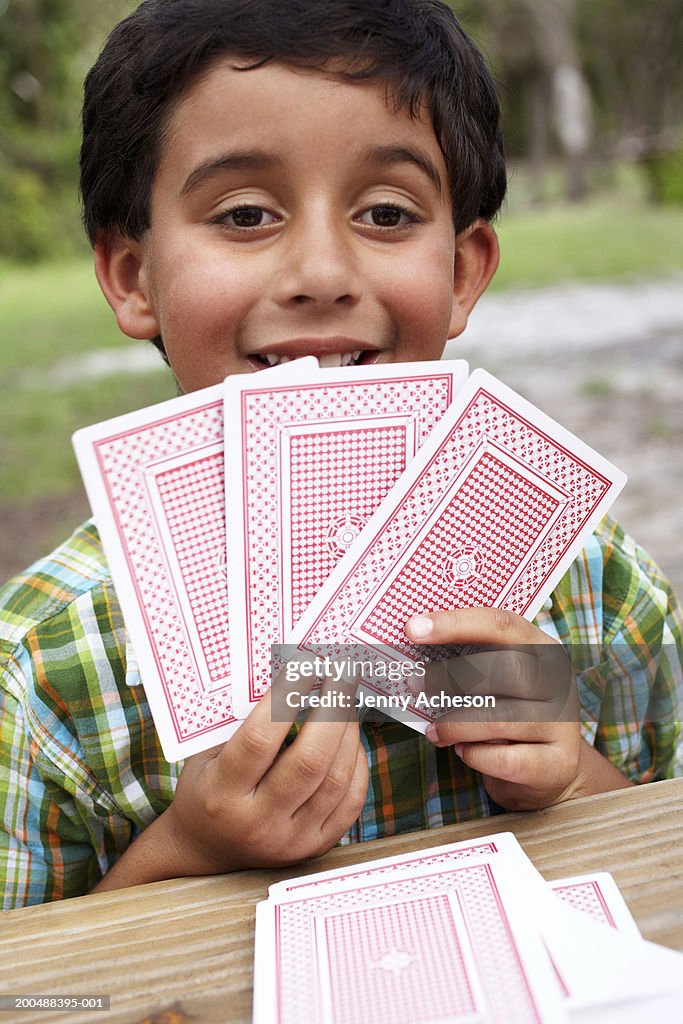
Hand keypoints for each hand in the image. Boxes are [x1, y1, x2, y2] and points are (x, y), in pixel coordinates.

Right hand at [162, 669, 367, 875]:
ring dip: (348, 732)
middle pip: (309, 762)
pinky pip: (350, 801)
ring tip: (346, 700)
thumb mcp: (205, 754)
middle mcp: (259, 822)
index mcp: (223, 795)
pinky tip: (350, 738)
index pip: (259, 740)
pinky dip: (356, 763)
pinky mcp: (316, 847)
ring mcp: (291, 840)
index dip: (285, 698)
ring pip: (336, 779)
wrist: (206, 850)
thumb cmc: (206, 787)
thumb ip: (239, 721)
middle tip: (341, 675)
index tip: (304, 665)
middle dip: (332, 710)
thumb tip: (289, 674)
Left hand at [405, 607, 584, 810]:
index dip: (454, 624)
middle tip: (416, 684)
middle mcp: (558, 680)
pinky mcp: (558, 762)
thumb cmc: (508, 712)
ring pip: (499, 719)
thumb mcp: (497, 680)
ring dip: (455, 725)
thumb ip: (469, 660)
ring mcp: (563, 722)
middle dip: (450, 676)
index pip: (500, 624)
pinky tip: (463, 751)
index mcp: (542, 648)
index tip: (413, 628)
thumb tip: (414, 645)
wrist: (547, 769)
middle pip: (504, 668)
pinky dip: (474, 756)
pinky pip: (505, 759)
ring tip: (434, 731)